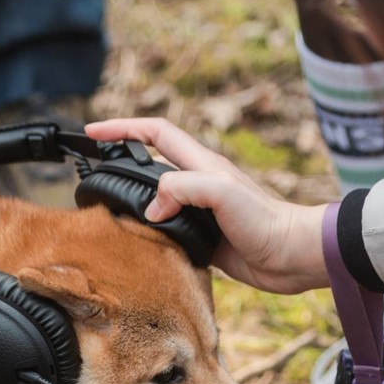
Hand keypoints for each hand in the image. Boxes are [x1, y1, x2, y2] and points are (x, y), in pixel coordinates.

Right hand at [86, 118, 327, 293]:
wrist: (290, 256)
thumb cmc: (265, 221)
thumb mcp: (221, 193)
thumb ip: (182, 189)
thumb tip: (151, 207)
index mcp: (201, 164)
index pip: (155, 134)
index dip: (123, 128)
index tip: (94, 131)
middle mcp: (198, 184)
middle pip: (150, 163)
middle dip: (120, 159)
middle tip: (93, 168)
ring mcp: (199, 211)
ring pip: (156, 198)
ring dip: (131, 199)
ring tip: (107, 208)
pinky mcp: (203, 238)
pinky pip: (166, 229)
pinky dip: (148, 232)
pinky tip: (138, 242)